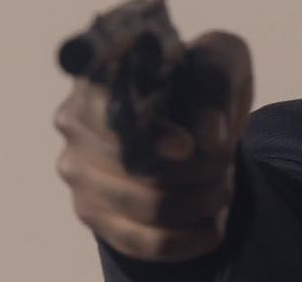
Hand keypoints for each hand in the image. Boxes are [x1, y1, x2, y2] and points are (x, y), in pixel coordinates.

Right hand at [54, 31, 252, 261]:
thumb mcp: (224, 59)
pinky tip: (214, 225)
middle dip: (200, 168)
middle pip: (137, 167)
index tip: (187, 148)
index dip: (152, 136)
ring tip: (224, 183)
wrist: (197, 118)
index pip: (110, 113)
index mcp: (98, 74)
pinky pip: (144, 243)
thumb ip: (216, 79)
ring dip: (203, 200)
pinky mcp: (93, 213)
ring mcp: (78, 171)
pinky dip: (190, 238)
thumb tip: (207, 135)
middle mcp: (74, 121)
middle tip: (227, 160)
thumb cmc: (202, 80)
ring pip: (148, 206)